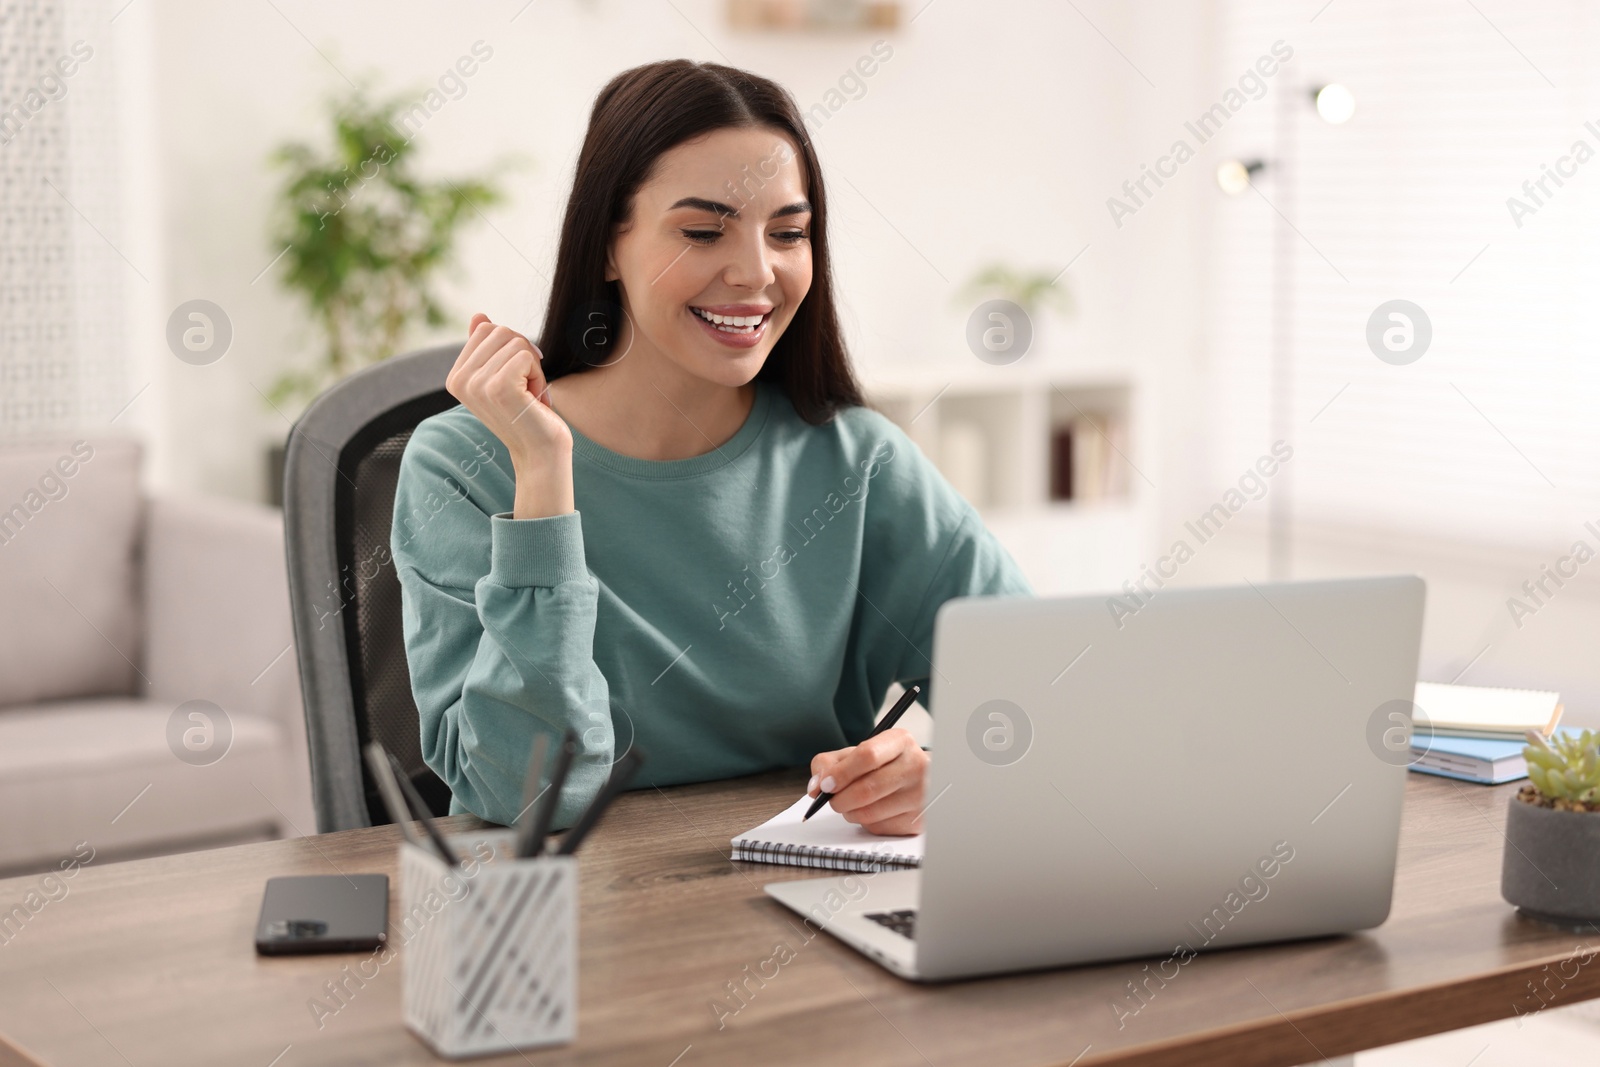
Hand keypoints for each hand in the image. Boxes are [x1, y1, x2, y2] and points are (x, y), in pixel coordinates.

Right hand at [446, 313, 573, 517]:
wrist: (540, 451)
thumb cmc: (527, 413)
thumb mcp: (503, 376)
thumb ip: (487, 348)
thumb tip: (478, 316)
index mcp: (455, 377)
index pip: (486, 329)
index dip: (511, 350)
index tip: (515, 380)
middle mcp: (459, 380)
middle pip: (501, 331)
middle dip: (523, 356)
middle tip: (525, 389)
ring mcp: (477, 384)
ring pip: (516, 342)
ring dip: (533, 368)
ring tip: (528, 396)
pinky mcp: (499, 387)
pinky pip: (527, 356)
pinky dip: (538, 375)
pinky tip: (534, 399)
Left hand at [807, 728, 928, 835]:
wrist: (916, 779)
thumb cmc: (882, 764)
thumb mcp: (856, 753)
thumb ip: (830, 763)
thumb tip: (816, 787)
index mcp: (900, 742)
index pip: (867, 756)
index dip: (841, 773)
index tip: (825, 784)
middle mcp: (916, 766)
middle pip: (867, 789)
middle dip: (840, 799)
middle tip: (832, 799)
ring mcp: (920, 795)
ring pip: (869, 813)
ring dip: (850, 812)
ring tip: (852, 803)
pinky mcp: (917, 820)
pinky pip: (878, 828)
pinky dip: (865, 823)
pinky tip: (872, 810)